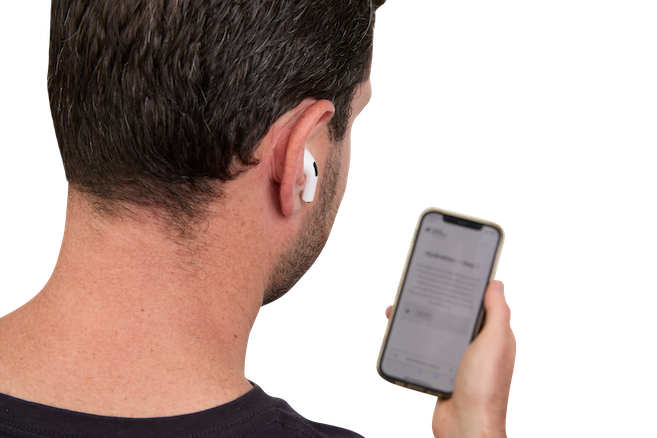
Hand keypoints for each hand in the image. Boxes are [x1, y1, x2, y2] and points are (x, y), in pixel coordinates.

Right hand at [382, 280, 517, 437]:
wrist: (465, 427)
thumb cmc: (485, 387)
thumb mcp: (495, 341)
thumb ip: (498, 311)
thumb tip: (494, 283)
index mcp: (492, 335)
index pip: (479, 303)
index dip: (463, 286)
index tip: (447, 270)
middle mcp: (475, 345)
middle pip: (452, 314)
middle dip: (432, 300)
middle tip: (414, 287)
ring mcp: (456, 359)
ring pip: (433, 331)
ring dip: (416, 319)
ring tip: (398, 308)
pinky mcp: (439, 371)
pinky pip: (422, 350)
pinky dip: (409, 341)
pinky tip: (397, 333)